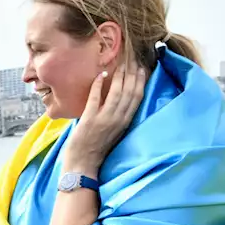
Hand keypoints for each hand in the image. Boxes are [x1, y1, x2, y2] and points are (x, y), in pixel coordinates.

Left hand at [62, 57, 145, 173]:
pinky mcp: (89, 120)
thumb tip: (118, 97)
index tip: (141, 67)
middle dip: (132, 72)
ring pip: (116, 93)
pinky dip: (99, 85)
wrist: (82, 166)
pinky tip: (101, 75)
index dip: (141, 80)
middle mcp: (118, 119)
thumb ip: (117, 116)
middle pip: (130, 91)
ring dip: (118, 76)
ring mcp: (104, 119)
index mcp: (125, 122)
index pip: (138, 97)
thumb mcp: (113, 131)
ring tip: (120, 63)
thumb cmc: (96, 149)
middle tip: (132, 57)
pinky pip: (96, 98)